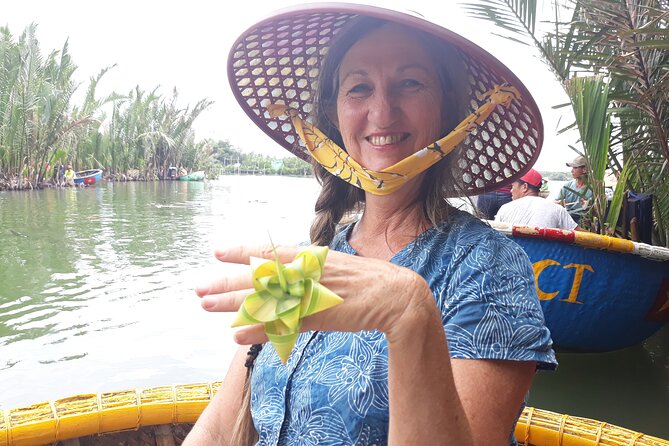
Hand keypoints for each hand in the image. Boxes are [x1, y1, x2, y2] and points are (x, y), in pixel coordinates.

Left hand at [196, 245, 431, 343]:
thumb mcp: (335, 267)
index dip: (243, 252)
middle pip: (259, 277)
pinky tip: (238, 336)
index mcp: (312, 258)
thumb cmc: (368, 281)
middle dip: (227, 282)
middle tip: (199, 287)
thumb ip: (311, 270)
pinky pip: (283, 324)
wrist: (398, 295)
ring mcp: (312, 294)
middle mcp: (308, 273)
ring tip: (207, 306)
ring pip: (265, 299)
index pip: (271, 251)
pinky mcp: (320, 316)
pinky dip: (260, 330)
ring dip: (234, 304)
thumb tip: (288, 271)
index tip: (217, 252)